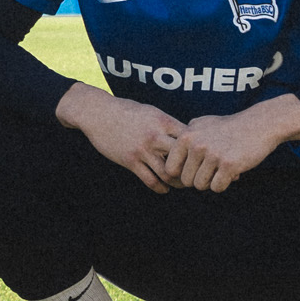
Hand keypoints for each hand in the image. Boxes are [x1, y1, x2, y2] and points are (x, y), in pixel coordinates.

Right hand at [58, 85, 189, 193]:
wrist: (98, 113)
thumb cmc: (126, 111)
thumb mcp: (151, 112)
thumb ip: (168, 124)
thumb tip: (186, 136)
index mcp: (163, 121)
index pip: (190, 140)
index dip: (199, 150)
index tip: (201, 158)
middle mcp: (155, 136)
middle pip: (184, 158)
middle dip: (192, 169)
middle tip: (196, 175)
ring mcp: (142, 149)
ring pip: (169, 174)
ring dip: (178, 183)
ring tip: (181, 185)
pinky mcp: (130, 161)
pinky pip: (151, 180)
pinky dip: (161, 188)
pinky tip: (164, 189)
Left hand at [169, 95, 299, 192]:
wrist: (259, 124)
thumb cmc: (229, 127)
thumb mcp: (202, 124)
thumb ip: (185, 139)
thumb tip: (170, 166)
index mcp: (186, 136)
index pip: (170, 169)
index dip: (181, 174)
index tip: (193, 171)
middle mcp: (196, 145)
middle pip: (186, 180)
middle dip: (198, 179)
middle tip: (211, 171)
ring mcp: (212, 155)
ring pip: (200, 185)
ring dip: (211, 182)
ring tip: (220, 170)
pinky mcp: (229, 165)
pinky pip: (217, 188)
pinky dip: (223, 184)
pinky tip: (230, 173)